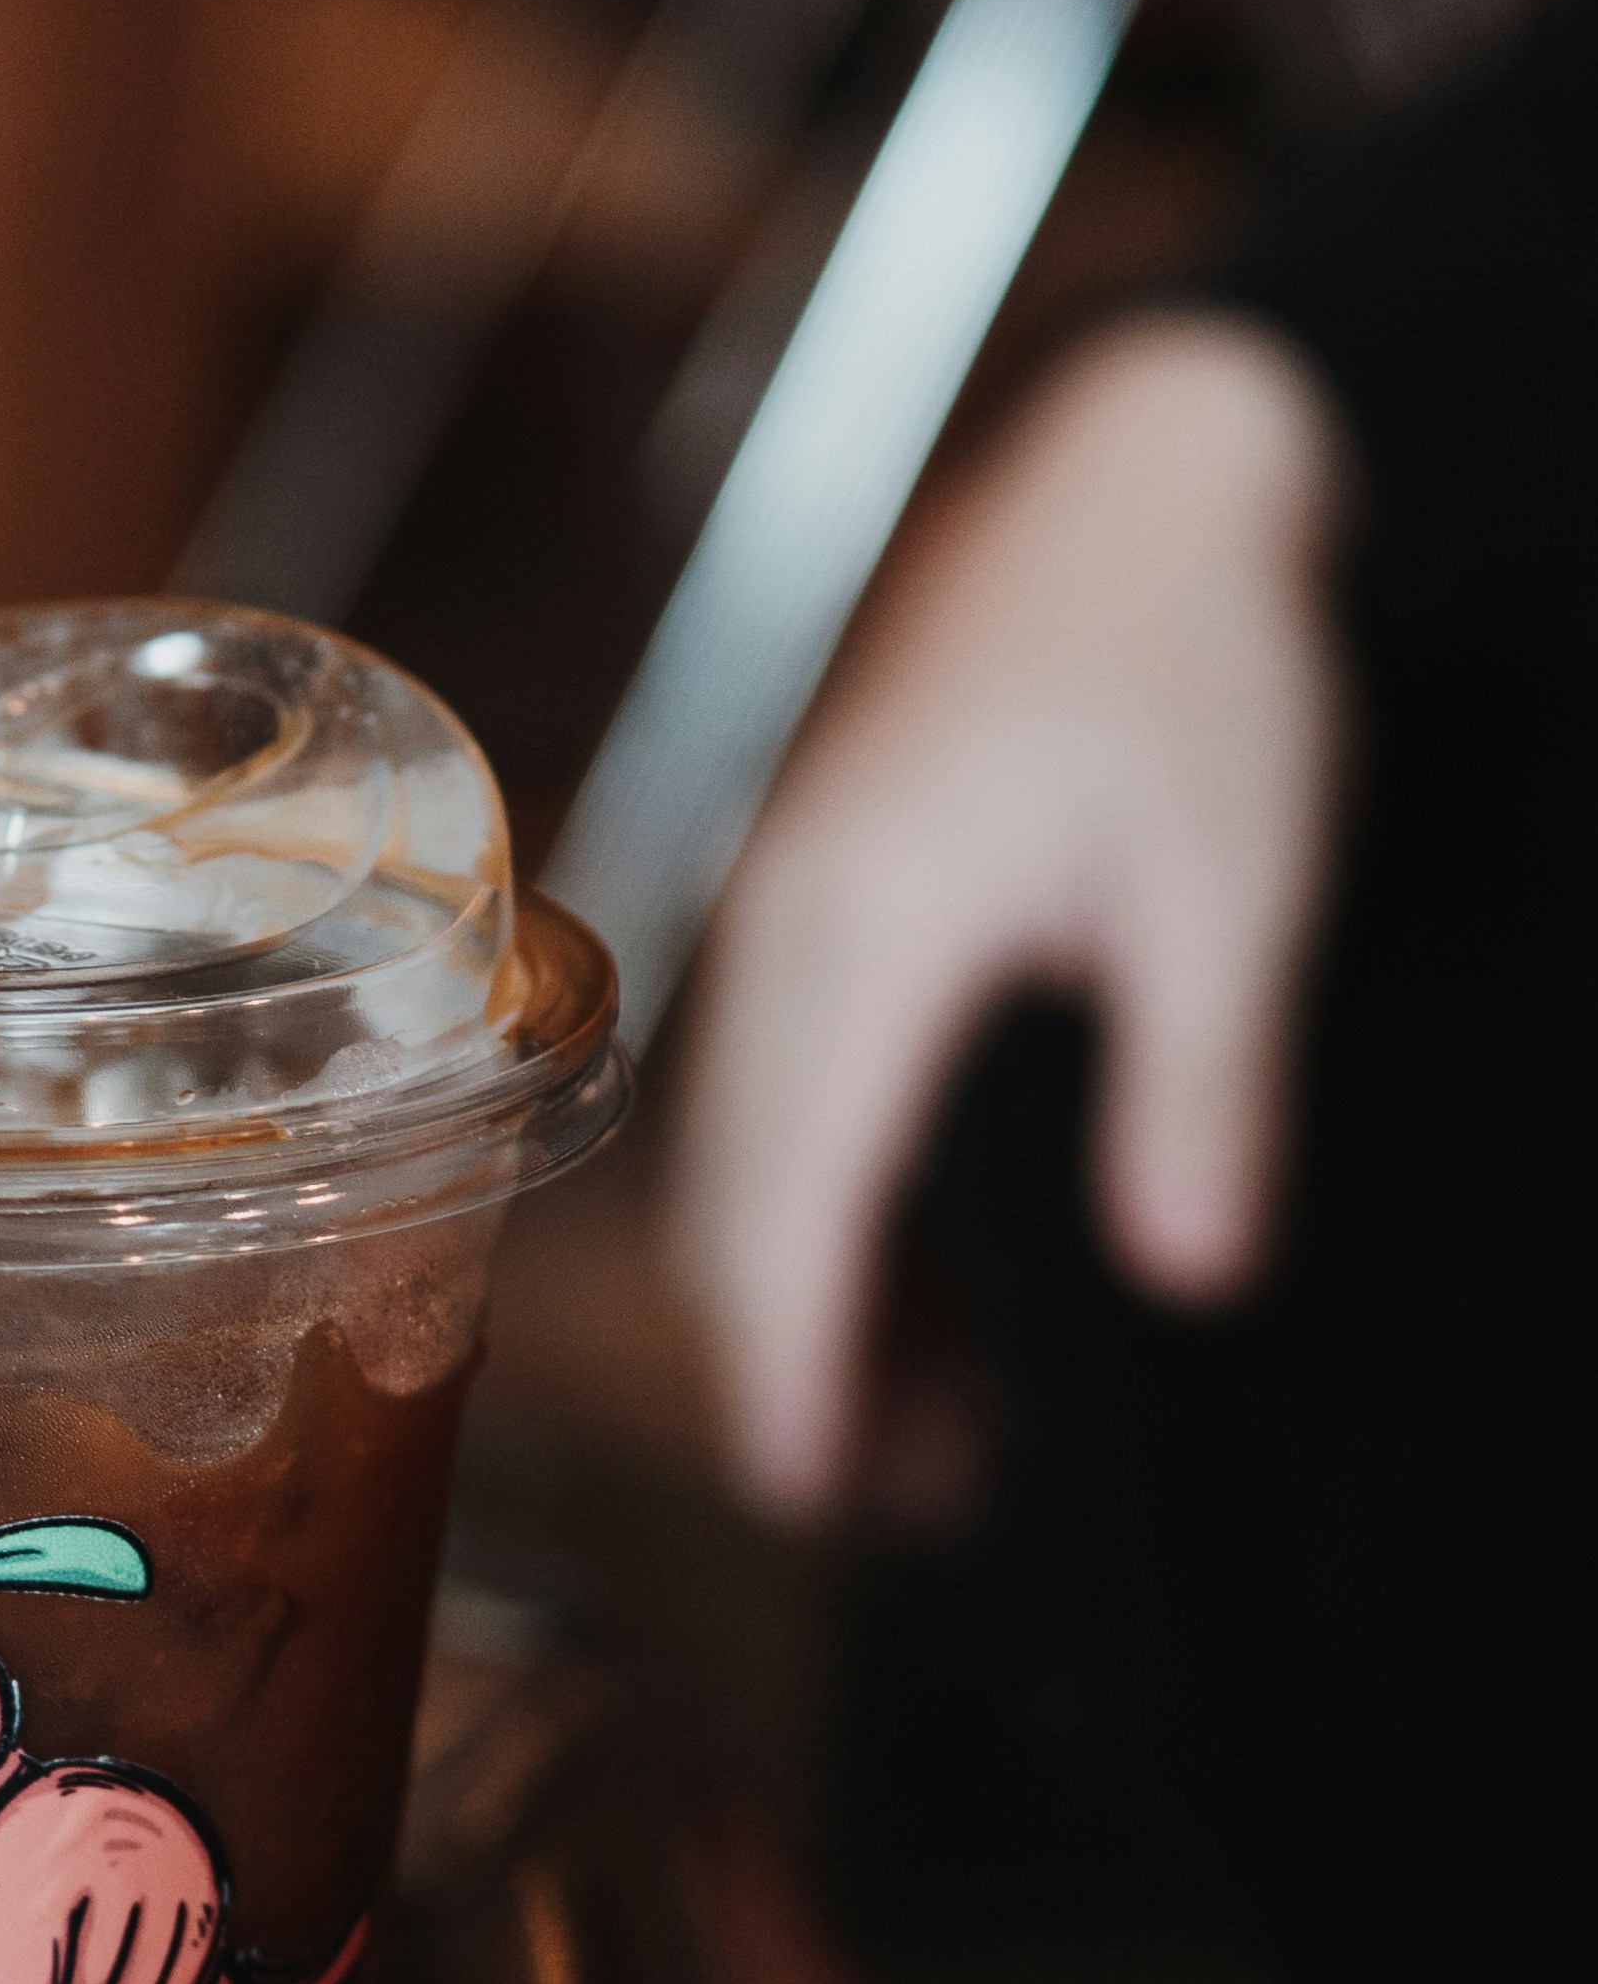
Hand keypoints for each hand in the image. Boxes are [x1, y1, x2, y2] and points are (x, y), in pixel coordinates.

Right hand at [668, 314, 1352, 1519]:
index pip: (798, 1193)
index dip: (794, 1357)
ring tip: (929, 1438)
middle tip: (884, 1507)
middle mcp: (790, 918)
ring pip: (756, 1148)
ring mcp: (787, 899)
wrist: (1140, 477)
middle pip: (744, 1192)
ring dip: (821, 1291)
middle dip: (798, 1358)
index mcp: (876, 922)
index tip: (802, 1490)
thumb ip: (1204, 1084)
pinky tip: (927, 1287)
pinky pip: (790, 1082)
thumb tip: (1187, 1280)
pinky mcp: (818, 889)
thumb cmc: (1196, 663)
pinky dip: (837, 1199)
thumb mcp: (1240, 882)